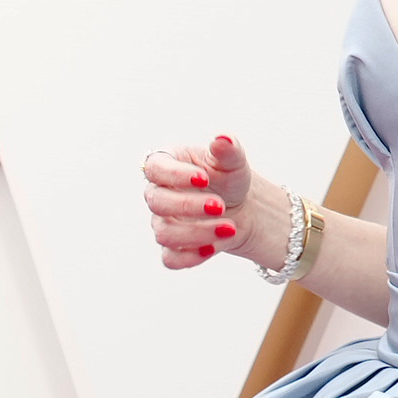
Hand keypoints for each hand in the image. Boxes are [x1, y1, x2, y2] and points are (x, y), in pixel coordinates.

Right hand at [138, 135, 256, 271]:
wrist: (242, 208)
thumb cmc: (229, 179)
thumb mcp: (233, 161)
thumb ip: (228, 150)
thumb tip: (223, 139)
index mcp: (167, 166)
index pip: (155, 168)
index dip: (175, 175)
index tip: (205, 179)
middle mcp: (159, 194)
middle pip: (156, 202)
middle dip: (188, 206)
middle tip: (220, 205)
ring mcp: (163, 222)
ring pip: (164, 233)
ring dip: (197, 233)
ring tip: (229, 228)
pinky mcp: (173, 247)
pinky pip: (170, 258)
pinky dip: (191, 257)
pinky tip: (214, 248)